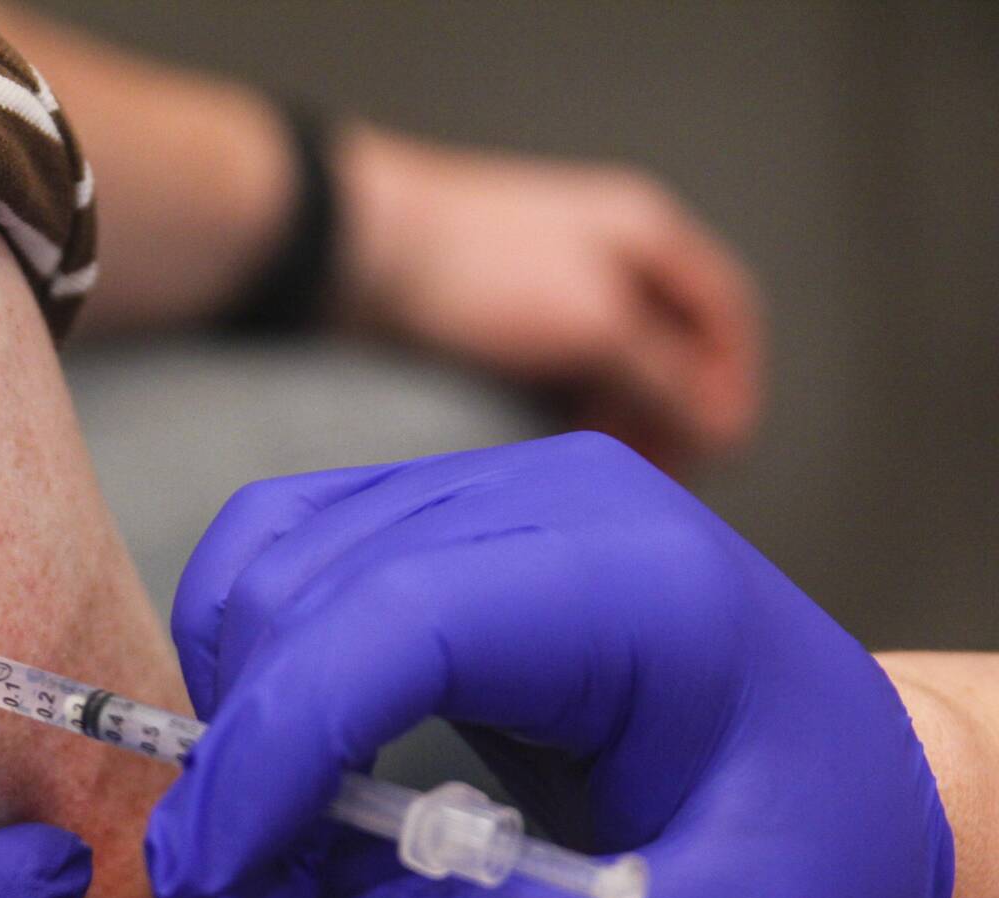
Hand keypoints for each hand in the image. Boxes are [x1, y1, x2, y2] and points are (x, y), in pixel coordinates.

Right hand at [146, 433, 950, 897]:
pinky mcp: (442, 520)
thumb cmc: (818, 863)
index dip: (278, 748)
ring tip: (260, 874)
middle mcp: (550, 501)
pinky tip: (282, 775)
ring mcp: (487, 492)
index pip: (401, 621)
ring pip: (269, 567)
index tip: (214, 883)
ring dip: (231, 728)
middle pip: (308, 596)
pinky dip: (249, 674)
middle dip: (237, 780)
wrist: (866, 792)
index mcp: (639, 587)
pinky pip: (285, 561)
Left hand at [337, 126, 762, 467]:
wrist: (348, 251)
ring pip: (609, 365)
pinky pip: (552, 375)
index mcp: (647, 234)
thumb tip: (725, 430)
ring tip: (603, 477)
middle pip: (669, 345)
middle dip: (672, 413)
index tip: (718, 456)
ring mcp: (546, 284)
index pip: (726, 316)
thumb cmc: (475, 274)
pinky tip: (550, 453)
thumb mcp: (595, 327)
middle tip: (657, 479)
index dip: (732, 387)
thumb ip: (666, 379)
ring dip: (617, 420)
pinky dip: (566, 414)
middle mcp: (604, 253)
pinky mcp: (491, 320)